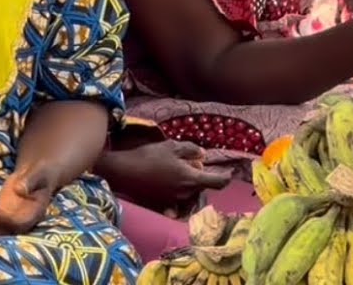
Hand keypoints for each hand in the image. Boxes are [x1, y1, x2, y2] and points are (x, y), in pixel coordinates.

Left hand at [0, 163, 59, 235]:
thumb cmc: (39, 174)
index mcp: (35, 213)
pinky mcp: (0, 216)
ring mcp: (10, 220)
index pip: (21, 224)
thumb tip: (19, 189)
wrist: (35, 175)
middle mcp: (22, 221)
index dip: (8, 222)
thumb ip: (30, 181)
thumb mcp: (38, 174)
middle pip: (6, 231)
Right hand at [99, 140, 231, 213]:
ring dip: (190, 183)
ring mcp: (174, 201)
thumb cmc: (148, 156)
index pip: (218, 182)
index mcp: (191, 178)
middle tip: (189, 162)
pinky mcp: (163, 205)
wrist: (123, 172)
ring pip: (191, 192)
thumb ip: (191, 150)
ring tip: (175, 169)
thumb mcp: (172, 146)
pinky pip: (178, 200)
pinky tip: (168, 183)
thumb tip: (203, 156)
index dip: (226, 177)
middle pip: (203, 186)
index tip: (229, 171)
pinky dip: (178, 193)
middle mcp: (185, 193)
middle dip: (201, 175)